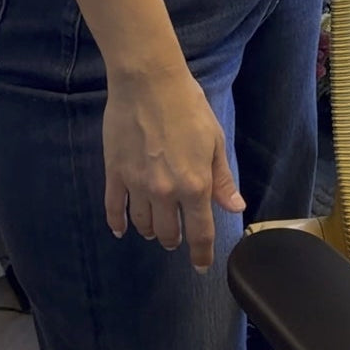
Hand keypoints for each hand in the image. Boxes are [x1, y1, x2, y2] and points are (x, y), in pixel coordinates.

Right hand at [103, 64, 243, 272]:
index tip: (201, 266)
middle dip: (174, 240)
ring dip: (151, 231)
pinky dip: (118, 223)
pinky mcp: (115, 174)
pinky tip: (122, 229)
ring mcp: (137, 185)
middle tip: (177, 238)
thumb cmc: (188, 107)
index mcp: (194, 185)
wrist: (149, 83)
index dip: (201, 254)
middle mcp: (165, 192)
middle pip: (168, 233)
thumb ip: (221, 180)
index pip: (200, 233)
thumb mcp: (215, 141)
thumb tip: (234, 208)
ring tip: (155, 229)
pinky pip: (115, 208)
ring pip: (143, 224)